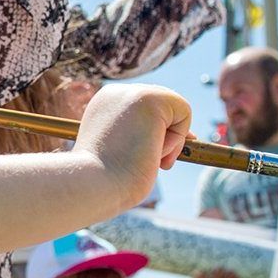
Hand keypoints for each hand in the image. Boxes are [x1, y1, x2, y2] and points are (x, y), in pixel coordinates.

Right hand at [73, 83, 190, 210]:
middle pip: (164, 109)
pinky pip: (184, 112)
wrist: (93, 185)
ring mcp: (131, 92)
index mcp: (104, 105)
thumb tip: (178, 135)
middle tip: (143, 160)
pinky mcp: (149, 98)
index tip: (142, 156)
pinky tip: (153, 151)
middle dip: (163, 138)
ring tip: (143, 157)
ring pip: (175, 110)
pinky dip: (178, 138)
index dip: (155, 135)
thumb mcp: (120, 154)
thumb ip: (139, 139)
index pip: (146, 113)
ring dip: (169, 142)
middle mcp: (116, 93)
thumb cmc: (106, 182)